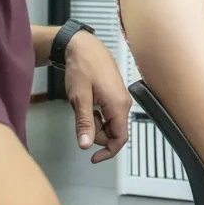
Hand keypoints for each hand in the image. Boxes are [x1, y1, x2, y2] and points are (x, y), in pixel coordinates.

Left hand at [63, 31, 131, 162]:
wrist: (84, 46)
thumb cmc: (83, 67)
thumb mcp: (80, 98)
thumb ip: (85, 123)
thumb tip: (85, 145)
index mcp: (118, 106)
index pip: (120, 138)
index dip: (108, 152)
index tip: (93, 158)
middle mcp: (123, 103)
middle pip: (113, 132)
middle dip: (96, 133)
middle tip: (80, 118)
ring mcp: (119, 98)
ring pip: (109, 123)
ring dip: (95, 122)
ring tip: (82, 106)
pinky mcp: (114, 94)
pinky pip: (108, 113)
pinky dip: (96, 114)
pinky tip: (87, 102)